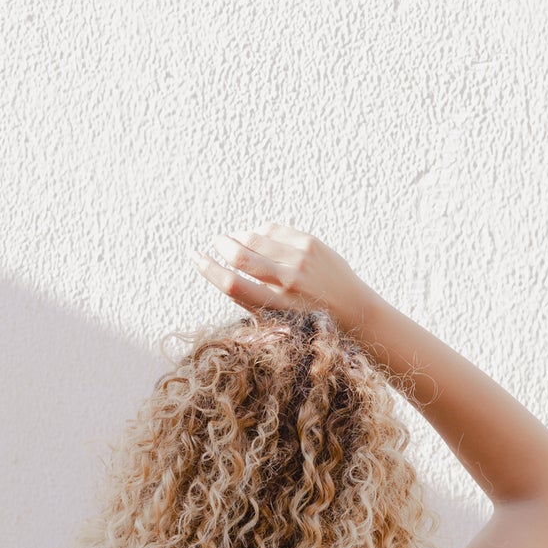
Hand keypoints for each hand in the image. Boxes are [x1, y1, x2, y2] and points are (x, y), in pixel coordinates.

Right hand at [192, 223, 380, 337]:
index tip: (194, 255)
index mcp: (277, 307)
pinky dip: (259, 231)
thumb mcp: (278, 318)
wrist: (353, 309)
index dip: (208, 268)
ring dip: (238, 236)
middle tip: (215, 243)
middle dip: (221, 245)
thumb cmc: (307, 317)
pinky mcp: (310, 243)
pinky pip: (272, 229)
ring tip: (232, 239)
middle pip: (240, 255)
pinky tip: (258, 236)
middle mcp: (289, 281)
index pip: (233, 284)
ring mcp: (301, 259)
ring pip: (254, 236)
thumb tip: (223, 268)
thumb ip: (253, 297)